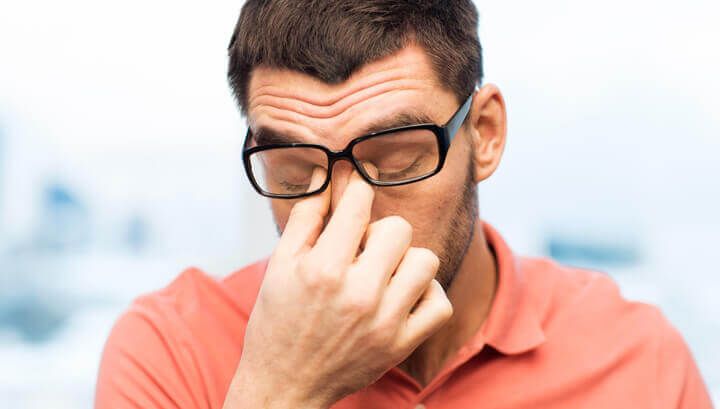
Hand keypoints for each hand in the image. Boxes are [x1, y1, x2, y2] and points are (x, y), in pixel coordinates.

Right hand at [224, 167, 452, 408]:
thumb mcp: (280, 265)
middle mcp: (358, 294)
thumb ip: (306, 217)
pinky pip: (439, 303)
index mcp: (323, 269)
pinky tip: (401, 295)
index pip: (359, 202)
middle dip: (380, 230)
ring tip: (383, 273)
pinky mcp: (401, 344)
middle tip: (362, 248)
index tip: (355, 190)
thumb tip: (326, 175)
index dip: (357, 187)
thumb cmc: (278, 322)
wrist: (284, 386)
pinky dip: (425, 294)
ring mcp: (384, 322)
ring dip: (405, 260)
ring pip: (425, 260)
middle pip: (399, 228)